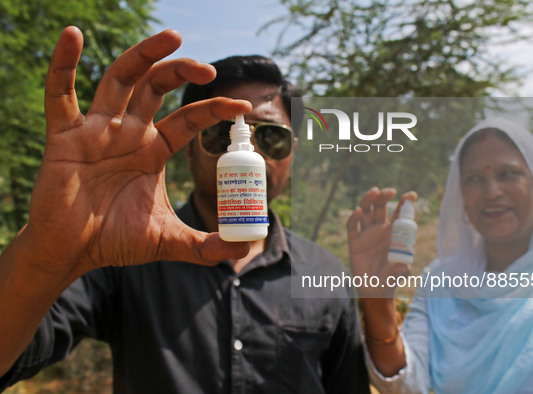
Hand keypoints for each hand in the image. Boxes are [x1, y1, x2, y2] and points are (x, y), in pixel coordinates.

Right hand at [20, 26, 250, 278]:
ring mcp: (96, 130)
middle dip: (181, 71)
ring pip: (119, 79)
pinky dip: (63, 64)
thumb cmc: (115, 242)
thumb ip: (205, 246)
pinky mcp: (64, 136)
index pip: (188, 118)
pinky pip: (59, 94)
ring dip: (143, 55)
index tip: (242, 105)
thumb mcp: (168, 240)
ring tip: (172, 37)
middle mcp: (128, 132)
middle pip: (156, 87)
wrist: (72, 254)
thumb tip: (242, 251)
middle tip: (209, 68)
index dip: (215, 109)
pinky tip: (73, 36)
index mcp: (153, 150)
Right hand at [347, 187, 416, 296]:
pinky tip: (358, 211)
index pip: (399, 214)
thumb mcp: (399, 274)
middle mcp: (379, 229)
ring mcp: (366, 234)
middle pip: (380, 207)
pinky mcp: (354, 241)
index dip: (404, 203)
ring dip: (369, 200)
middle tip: (390, 191)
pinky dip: (354, 218)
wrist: (375, 288)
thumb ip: (400, 270)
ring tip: (374, 191)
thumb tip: (401, 266)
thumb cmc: (390, 277)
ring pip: (366, 211)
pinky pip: (352, 227)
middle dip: (384, 197)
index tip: (412, 195)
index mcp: (393, 232)